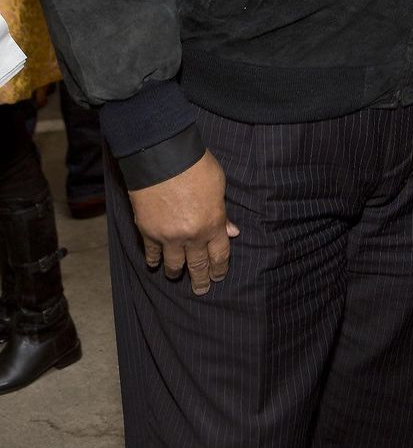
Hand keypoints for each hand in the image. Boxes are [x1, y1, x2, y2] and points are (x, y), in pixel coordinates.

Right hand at [129, 150, 239, 295]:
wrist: (162, 158)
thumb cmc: (196, 166)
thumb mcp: (219, 185)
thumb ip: (223, 212)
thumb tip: (230, 231)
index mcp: (213, 224)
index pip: (220, 255)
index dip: (220, 268)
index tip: (219, 276)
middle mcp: (192, 236)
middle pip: (198, 265)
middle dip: (201, 280)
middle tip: (202, 290)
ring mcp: (169, 236)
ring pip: (174, 264)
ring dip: (176, 273)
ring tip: (176, 277)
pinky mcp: (148, 232)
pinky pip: (152, 253)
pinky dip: (154, 260)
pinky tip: (155, 264)